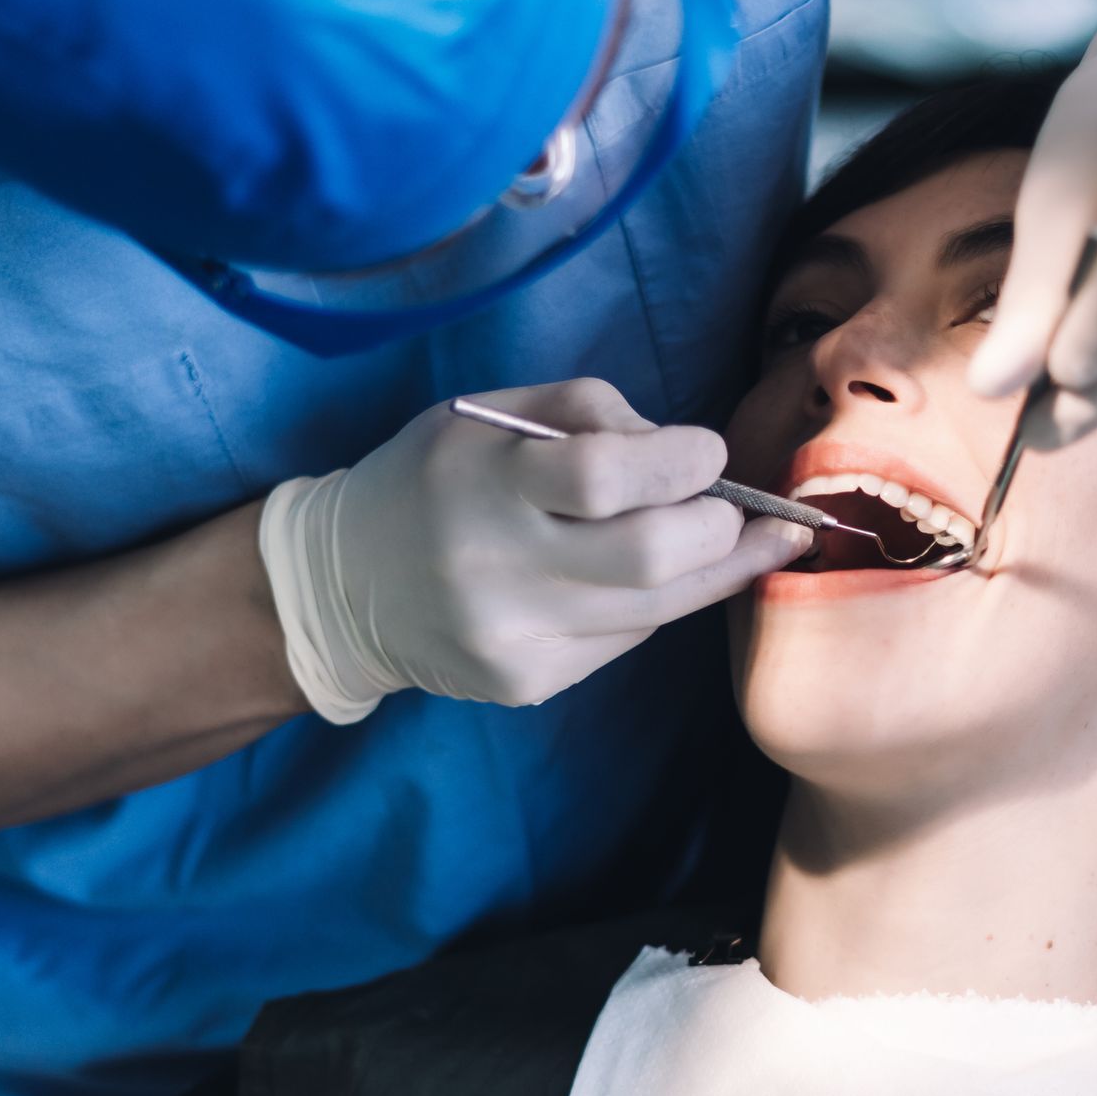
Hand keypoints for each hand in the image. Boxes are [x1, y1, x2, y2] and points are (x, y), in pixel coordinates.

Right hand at [261, 378, 810, 717]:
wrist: (343, 585)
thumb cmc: (435, 478)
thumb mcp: (490, 414)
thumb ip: (592, 413)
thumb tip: (692, 456)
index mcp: (480, 480)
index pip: (605, 475)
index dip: (681, 461)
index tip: (707, 451)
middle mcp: (491, 566)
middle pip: (650, 555)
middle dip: (717, 525)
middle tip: (731, 506)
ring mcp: (509, 636)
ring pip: (657, 608)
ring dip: (718, 569)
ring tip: (754, 539)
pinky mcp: (524, 683)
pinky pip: (626, 639)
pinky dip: (653, 603)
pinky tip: (649, 579)